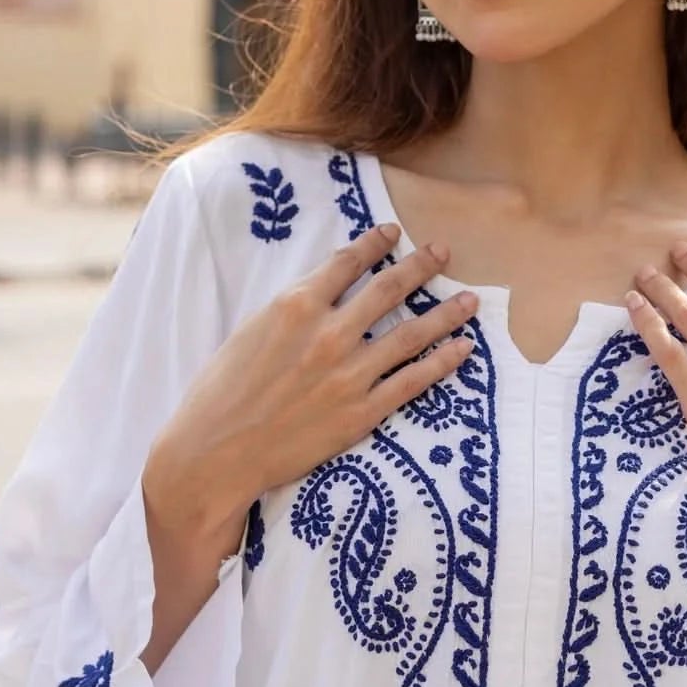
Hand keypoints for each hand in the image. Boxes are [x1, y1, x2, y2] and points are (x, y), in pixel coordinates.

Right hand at [145, 222, 477, 533]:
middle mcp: (328, 333)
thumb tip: (325, 292)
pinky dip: (442, 362)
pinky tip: (463, 349)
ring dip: (446, 312)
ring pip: (411, 333)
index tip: (393, 233)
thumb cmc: (222, 392)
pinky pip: (413, 380)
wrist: (215, 453)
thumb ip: (293, 310)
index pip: (347, 263)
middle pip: (388, 289)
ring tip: (470, 299)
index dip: (375, 243)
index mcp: (295, 305)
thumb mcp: (251, 331)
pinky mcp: (362, 412)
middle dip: (420, 266)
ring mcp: (349, 373)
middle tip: (443, 252)